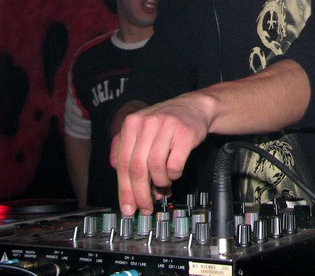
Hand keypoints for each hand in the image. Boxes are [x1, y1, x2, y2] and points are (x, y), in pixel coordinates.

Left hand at [110, 94, 210, 215]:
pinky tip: (174, 173)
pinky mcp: (185, 133)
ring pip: (155, 167)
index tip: (127, 208)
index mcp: (131, 124)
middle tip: (145, 208)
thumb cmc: (165, 124)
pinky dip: (174, 175)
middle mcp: (146, 123)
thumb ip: (126, 151)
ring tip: (164, 183)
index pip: (122, 163)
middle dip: (140, 194)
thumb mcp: (141, 131)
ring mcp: (166, 127)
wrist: (194, 107)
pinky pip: (175, 164)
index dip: (124, 190)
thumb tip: (121, 179)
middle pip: (137, 168)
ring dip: (160, 182)